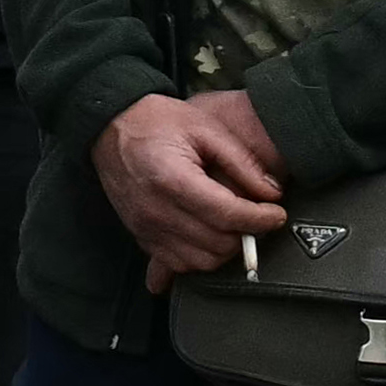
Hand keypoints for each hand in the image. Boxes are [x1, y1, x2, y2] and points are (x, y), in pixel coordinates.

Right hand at [95, 84, 294, 280]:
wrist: (109, 126)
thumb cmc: (156, 121)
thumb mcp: (205, 128)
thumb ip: (242, 161)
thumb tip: (272, 193)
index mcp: (173, 179)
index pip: (228, 215)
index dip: (262, 219)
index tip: (277, 213)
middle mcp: (155, 210)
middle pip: (218, 243)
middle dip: (247, 234)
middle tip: (257, 216)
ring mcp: (144, 226)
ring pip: (201, 261)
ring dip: (225, 249)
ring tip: (234, 227)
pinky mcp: (139, 235)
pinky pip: (177, 264)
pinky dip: (200, 257)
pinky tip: (209, 238)